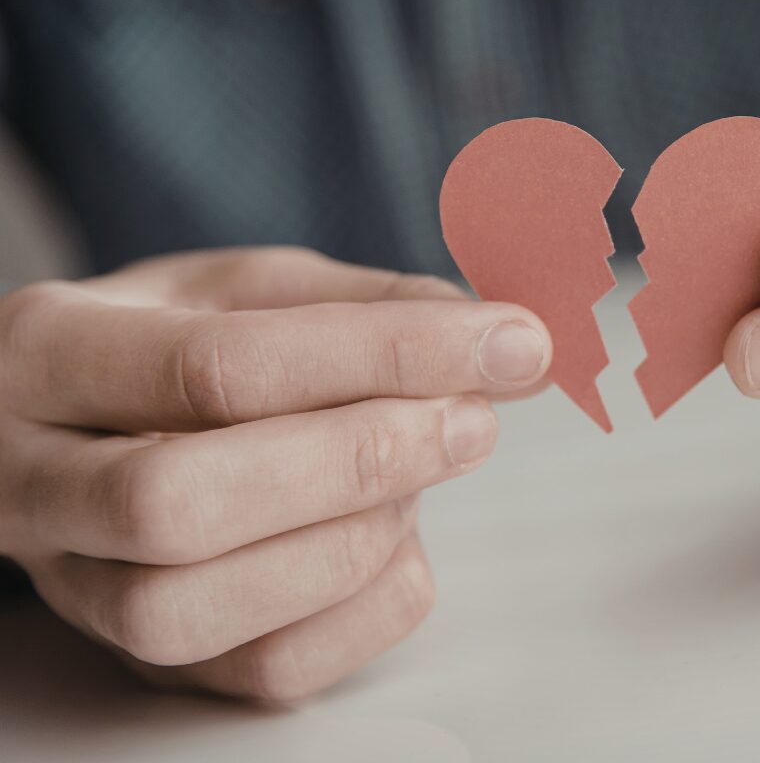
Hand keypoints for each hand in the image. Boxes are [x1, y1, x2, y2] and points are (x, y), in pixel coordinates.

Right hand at [0, 247, 550, 698]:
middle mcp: (32, 481)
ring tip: (423, 474)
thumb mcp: (255, 290)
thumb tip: (502, 343)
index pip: (219, 367)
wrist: (93, 422)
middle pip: (180, 503)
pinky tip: (400, 542)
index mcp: (51, 352)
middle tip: (472, 424)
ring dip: (351, 542)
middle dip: (355, 463)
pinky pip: (259, 673)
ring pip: (194, 609)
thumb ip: (370, 307)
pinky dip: (364, 611)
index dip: (384, 356)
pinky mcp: (145, 661)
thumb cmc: (180, 345)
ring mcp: (75, 586)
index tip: (509, 344)